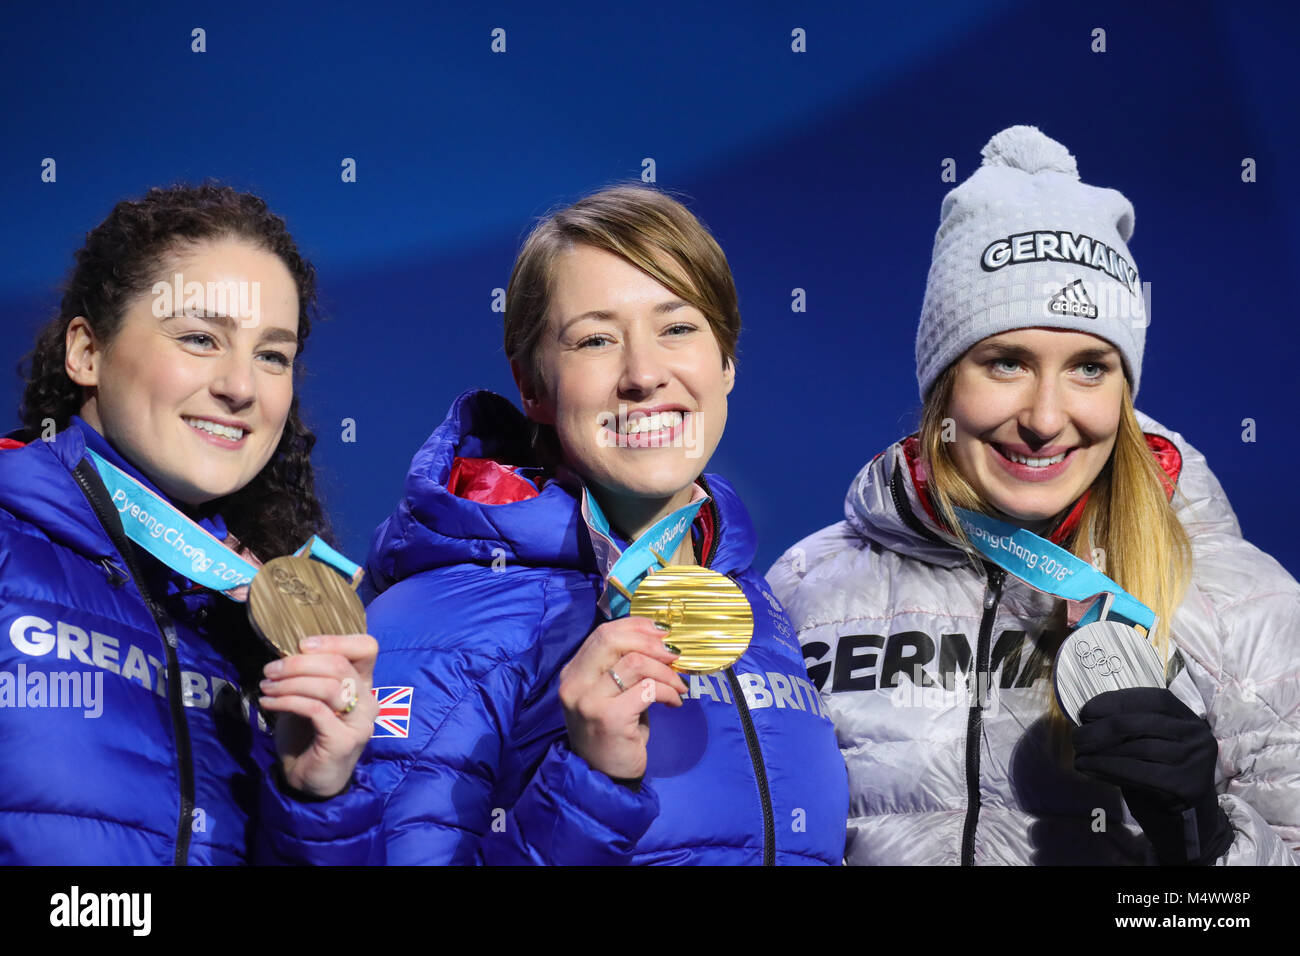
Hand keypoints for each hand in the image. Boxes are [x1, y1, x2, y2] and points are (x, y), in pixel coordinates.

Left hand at [259, 633, 380, 798]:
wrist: (308, 780)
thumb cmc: (307, 736)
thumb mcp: (308, 698)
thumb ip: (309, 676)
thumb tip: (289, 654)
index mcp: (363, 684)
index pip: (366, 648)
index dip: (336, 641)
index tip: (303, 645)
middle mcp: (368, 700)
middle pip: (339, 665)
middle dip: (299, 663)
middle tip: (270, 671)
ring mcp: (360, 721)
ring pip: (328, 686)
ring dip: (290, 683)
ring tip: (266, 687)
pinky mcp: (344, 739)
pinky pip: (315, 709)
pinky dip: (287, 701)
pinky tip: (268, 703)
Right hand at [558, 616, 687, 780]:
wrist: (602, 777)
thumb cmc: (611, 733)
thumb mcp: (610, 694)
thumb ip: (622, 667)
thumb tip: (660, 640)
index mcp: (573, 672)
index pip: (603, 633)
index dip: (636, 626)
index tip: (661, 632)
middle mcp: (575, 684)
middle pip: (614, 640)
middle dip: (651, 643)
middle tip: (674, 655)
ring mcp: (589, 701)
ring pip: (635, 663)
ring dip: (665, 672)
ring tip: (678, 685)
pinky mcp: (609, 718)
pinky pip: (647, 690)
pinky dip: (667, 692)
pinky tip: (674, 702)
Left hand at [1073, 686, 1232, 864]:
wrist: (1187, 818)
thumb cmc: (1159, 772)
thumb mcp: (1150, 742)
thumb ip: (1130, 726)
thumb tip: (1087, 716)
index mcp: (1188, 717)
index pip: (1152, 699)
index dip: (1116, 701)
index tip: (1086, 711)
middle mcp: (1196, 735)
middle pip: (1137, 724)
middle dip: (1099, 729)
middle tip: (1076, 737)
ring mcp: (1194, 761)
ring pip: (1135, 748)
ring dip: (1099, 751)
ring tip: (1079, 754)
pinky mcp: (1185, 785)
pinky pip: (1136, 771)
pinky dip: (1107, 767)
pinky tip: (1088, 767)